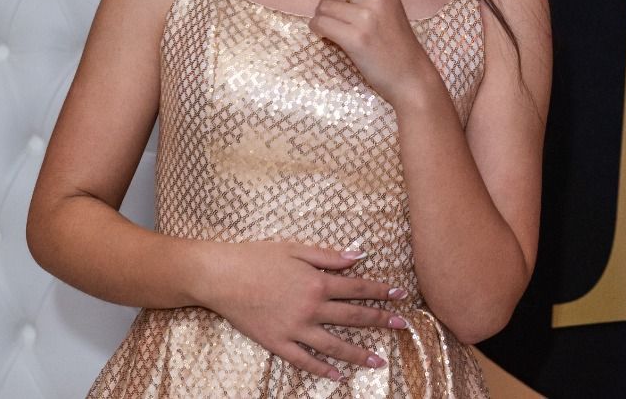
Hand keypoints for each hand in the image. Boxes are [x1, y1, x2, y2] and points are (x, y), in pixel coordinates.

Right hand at [201, 240, 408, 380]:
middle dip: (381, 321)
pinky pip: (304, 360)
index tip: (401, 295)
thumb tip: (359, 255)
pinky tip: (338, 376)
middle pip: (354, 317)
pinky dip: (322, 370)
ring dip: (359, 354)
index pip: (358, 288)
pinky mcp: (277, 343)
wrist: (222, 277)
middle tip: (403, 326)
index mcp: (317, 282)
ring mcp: (295, 328)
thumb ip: (329, 256)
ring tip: (379, 362)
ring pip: (334, 345)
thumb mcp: (296, 248)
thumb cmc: (257, 257)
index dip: (382, 291)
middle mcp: (311, 308)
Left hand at [309, 0, 439, 107]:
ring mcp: (366, 17)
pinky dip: (317, 29)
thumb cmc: (399, 46)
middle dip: (325, 5)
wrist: (411, 75)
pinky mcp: (355, 38)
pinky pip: (321, 24)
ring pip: (324, 8)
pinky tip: (323, 36)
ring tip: (327, 30)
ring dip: (320, 18)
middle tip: (329, 20)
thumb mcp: (390, 10)